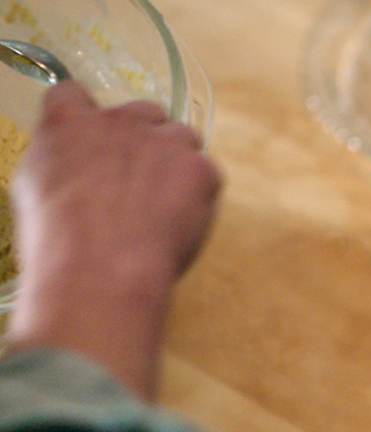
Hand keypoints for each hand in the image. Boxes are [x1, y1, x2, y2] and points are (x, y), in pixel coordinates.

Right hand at [4, 81, 222, 398]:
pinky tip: (180, 223)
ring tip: (164, 205)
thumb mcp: (35, 190)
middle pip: (143, 112)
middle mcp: (118, 120)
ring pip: (182, 137)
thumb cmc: (58, 241)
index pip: (72, 95)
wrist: (102, 269)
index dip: (86, 118)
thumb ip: (62, 161)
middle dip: (145, 139)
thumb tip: (78, 162)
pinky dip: (200, 195)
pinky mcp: (200, 168)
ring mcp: (164, 141)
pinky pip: (207, 174)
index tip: (94, 141)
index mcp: (67, 122)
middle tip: (139, 182)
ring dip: (178, 162)